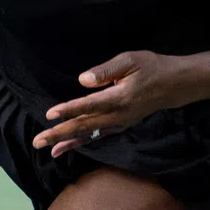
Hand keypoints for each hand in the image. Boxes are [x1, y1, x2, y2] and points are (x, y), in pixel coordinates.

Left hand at [32, 51, 189, 157]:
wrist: (173, 85)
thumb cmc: (150, 67)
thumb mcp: (130, 60)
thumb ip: (105, 71)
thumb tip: (82, 80)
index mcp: (119, 97)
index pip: (89, 105)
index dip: (69, 110)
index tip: (49, 114)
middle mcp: (118, 115)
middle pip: (84, 126)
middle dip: (59, 133)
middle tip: (37, 141)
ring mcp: (119, 123)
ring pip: (89, 135)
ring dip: (66, 142)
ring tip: (46, 149)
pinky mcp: (119, 126)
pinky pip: (96, 137)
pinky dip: (80, 142)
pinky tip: (65, 148)